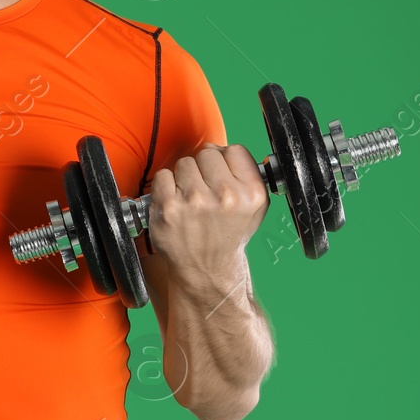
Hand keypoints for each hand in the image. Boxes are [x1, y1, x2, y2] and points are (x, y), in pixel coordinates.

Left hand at [145, 143, 268, 284]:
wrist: (207, 269)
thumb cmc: (228, 235)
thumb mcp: (255, 208)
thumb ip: (247, 174)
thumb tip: (224, 150)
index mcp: (251, 193)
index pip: (233, 150)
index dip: (224, 160)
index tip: (219, 174)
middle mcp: (226, 197)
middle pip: (207, 153)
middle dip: (203, 169)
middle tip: (204, 190)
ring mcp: (195, 201)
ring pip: (184, 163)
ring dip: (184, 178)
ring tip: (190, 200)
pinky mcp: (168, 207)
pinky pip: (163, 176)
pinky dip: (165, 187)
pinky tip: (176, 204)